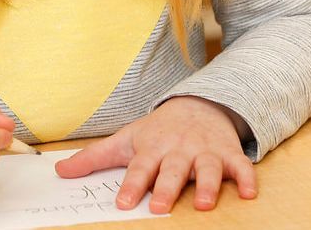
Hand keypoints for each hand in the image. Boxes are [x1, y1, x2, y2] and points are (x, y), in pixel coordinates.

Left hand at [55, 96, 255, 213]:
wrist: (198, 104)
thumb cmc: (158, 129)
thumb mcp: (126, 139)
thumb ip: (94, 157)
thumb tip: (60, 172)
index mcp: (152, 148)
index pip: (140, 168)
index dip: (132, 185)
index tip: (124, 203)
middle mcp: (179, 150)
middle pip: (173, 170)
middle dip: (168, 187)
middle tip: (161, 207)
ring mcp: (205, 151)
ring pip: (208, 168)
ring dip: (208, 185)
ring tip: (204, 203)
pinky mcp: (228, 152)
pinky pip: (241, 165)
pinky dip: (247, 177)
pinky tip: (250, 192)